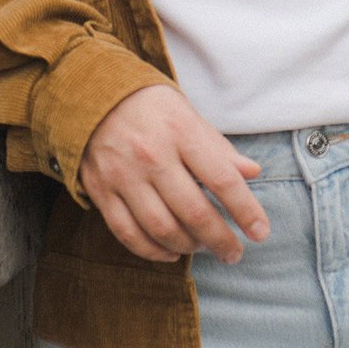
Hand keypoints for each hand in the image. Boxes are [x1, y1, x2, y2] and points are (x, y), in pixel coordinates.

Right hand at [76, 84, 271, 265]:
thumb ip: (219, 148)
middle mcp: (151, 154)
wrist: (88, 94)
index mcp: (180, 131)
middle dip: (221, 240)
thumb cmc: (149, 106)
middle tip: (234, 253)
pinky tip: (170, 252)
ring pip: (162, 228)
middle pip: (194, 212)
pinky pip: (128, 233)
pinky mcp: (100, 190)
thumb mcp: (188, 114)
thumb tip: (253, 172)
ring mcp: (123, 175)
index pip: (222, 179)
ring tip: (202, 247)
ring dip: (188, 247)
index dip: (246, 211)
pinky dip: (153, 250)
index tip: (260, 233)